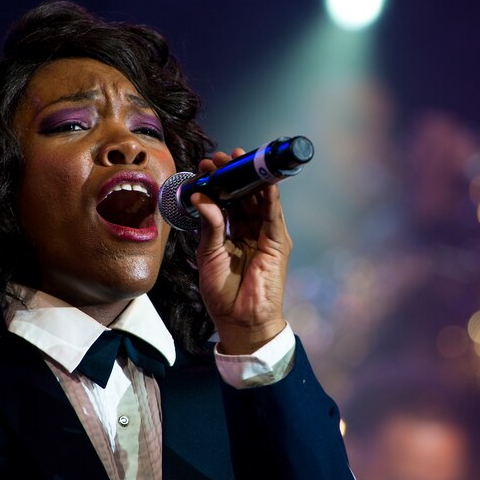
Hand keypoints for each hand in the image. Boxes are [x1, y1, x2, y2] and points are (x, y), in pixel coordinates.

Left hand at [192, 148, 291, 354]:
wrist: (240, 321)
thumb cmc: (223, 294)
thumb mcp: (209, 255)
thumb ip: (210, 226)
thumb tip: (202, 197)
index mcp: (232, 234)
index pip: (227, 201)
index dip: (219, 183)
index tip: (207, 166)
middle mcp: (250, 231)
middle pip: (244, 196)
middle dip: (234, 175)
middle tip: (222, 157)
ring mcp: (265, 236)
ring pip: (260, 200)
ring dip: (251, 179)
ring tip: (238, 160)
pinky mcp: (278, 244)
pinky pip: (274, 216)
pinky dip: (270, 197)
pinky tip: (263, 181)